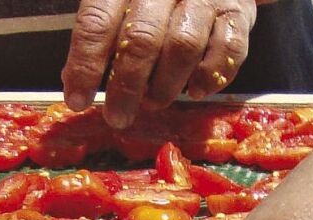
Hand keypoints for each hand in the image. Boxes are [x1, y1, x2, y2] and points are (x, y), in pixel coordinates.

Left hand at [63, 0, 255, 129]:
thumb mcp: (122, 2)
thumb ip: (101, 34)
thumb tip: (74, 81)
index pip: (97, 22)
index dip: (84, 64)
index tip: (77, 100)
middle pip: (141, 39)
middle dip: (126, 86)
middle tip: (117, 116)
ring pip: (183, 46)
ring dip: (166, 85)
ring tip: (154, 101)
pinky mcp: (238, 11)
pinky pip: (228, 49)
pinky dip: (209, 76)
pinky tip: (195, 90)